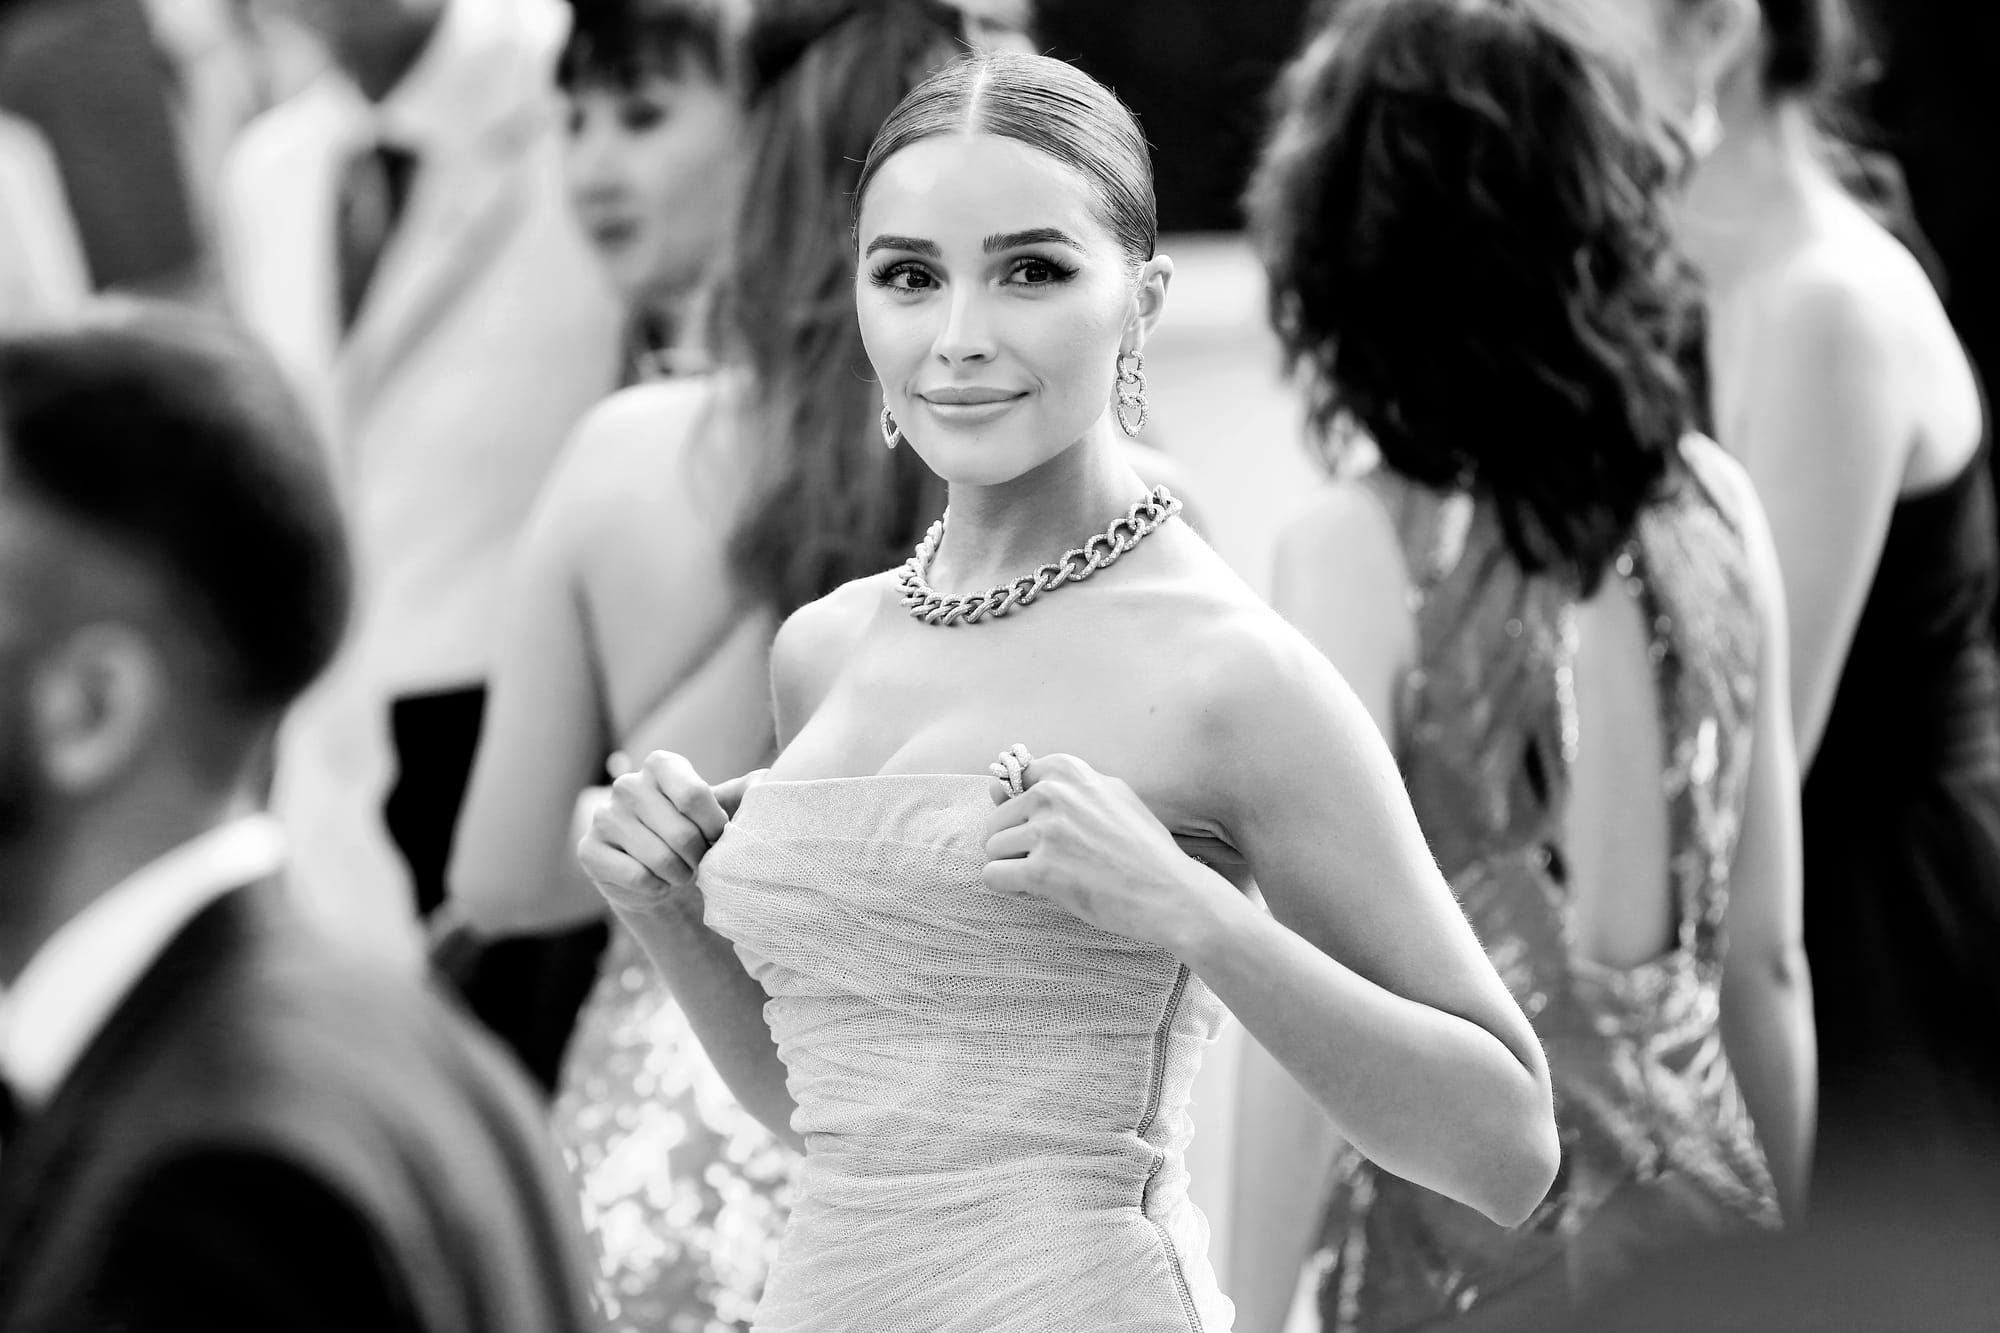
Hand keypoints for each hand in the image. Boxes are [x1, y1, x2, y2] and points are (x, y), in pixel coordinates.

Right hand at [577, 751, 764, 915]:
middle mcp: (627, 785)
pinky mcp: (589, 851)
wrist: (661, 873)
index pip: (694, 796)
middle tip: (698, 861)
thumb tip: (768, 781)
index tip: (718, 838)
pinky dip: (657, 889)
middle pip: (681, 833)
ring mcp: (604, 817)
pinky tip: (656, 882)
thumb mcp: (726, 809)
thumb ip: (748, 792)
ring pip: (659, 860)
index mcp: (661, 765)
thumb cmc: (698, 834)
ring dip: (680, 876)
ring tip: (680, 872)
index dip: (714, 827)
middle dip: (700, 857)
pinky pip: (637, 879)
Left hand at [982, 752, 1221, 952]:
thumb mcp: (1110, 797)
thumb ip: (1055, 789)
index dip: (1025, 815)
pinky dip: (1009, 889)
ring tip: (1051, 878)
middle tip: (1054, 861)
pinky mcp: (1042, 870)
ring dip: (1013, 868)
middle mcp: (1052, 793)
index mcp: (1068, 771)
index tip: (1049, 831)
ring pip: (993, 848)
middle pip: (997, 820)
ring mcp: (1047, 831)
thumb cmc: (1142, 849)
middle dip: (1015, 845)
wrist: (1171, 893)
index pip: (1013, 784)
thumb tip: (994, 788)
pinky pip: (993, 876)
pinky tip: (1039, 892)